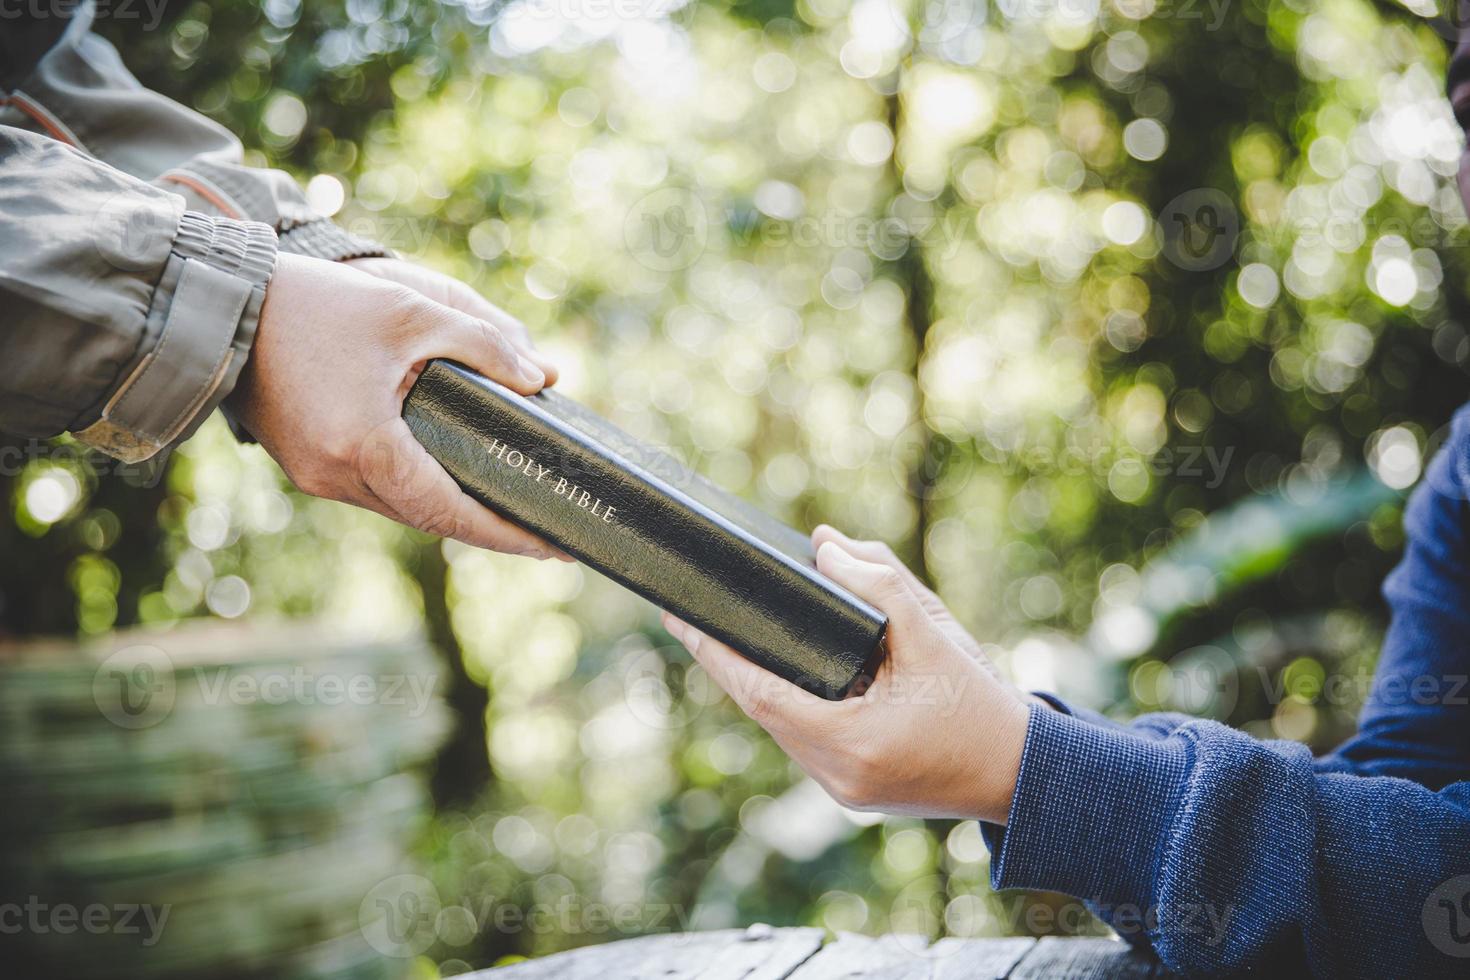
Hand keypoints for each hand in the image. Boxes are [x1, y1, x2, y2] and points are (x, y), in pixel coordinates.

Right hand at [230, 251, 565, 558]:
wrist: (220, 306)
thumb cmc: (316, 304)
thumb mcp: (410, 310)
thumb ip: (483, 344)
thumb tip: (540, 378)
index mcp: (366, 448)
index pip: (452, 511)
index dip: (506, 534)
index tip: (552, 547)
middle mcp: (337, 476)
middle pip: (429, 519)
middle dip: (489, 530)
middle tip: (546, 535)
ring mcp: (315, 477)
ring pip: (400, 509)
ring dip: (451, 513)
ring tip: (507, 510)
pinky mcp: (305, 467)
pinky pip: (374, 493)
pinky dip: (416, 492)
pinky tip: (450, 482)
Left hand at [662, 526, 1030, 822]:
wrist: (1024, 773)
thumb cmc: (982, 705)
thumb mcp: (935, 635)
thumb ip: (882, 584)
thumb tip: (824, 545)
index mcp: (853, 744)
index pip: (761, 694)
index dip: (715, 654)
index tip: (680, 617)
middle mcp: (837, 776)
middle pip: (763, 711)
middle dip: (726, 663)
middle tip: (689, 615)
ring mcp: (842, 789)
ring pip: (780, 727)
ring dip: (755, 683)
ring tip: (721, 635)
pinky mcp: (851, 787)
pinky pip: (803, 738)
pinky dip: (787, 701)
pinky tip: (772, 668)